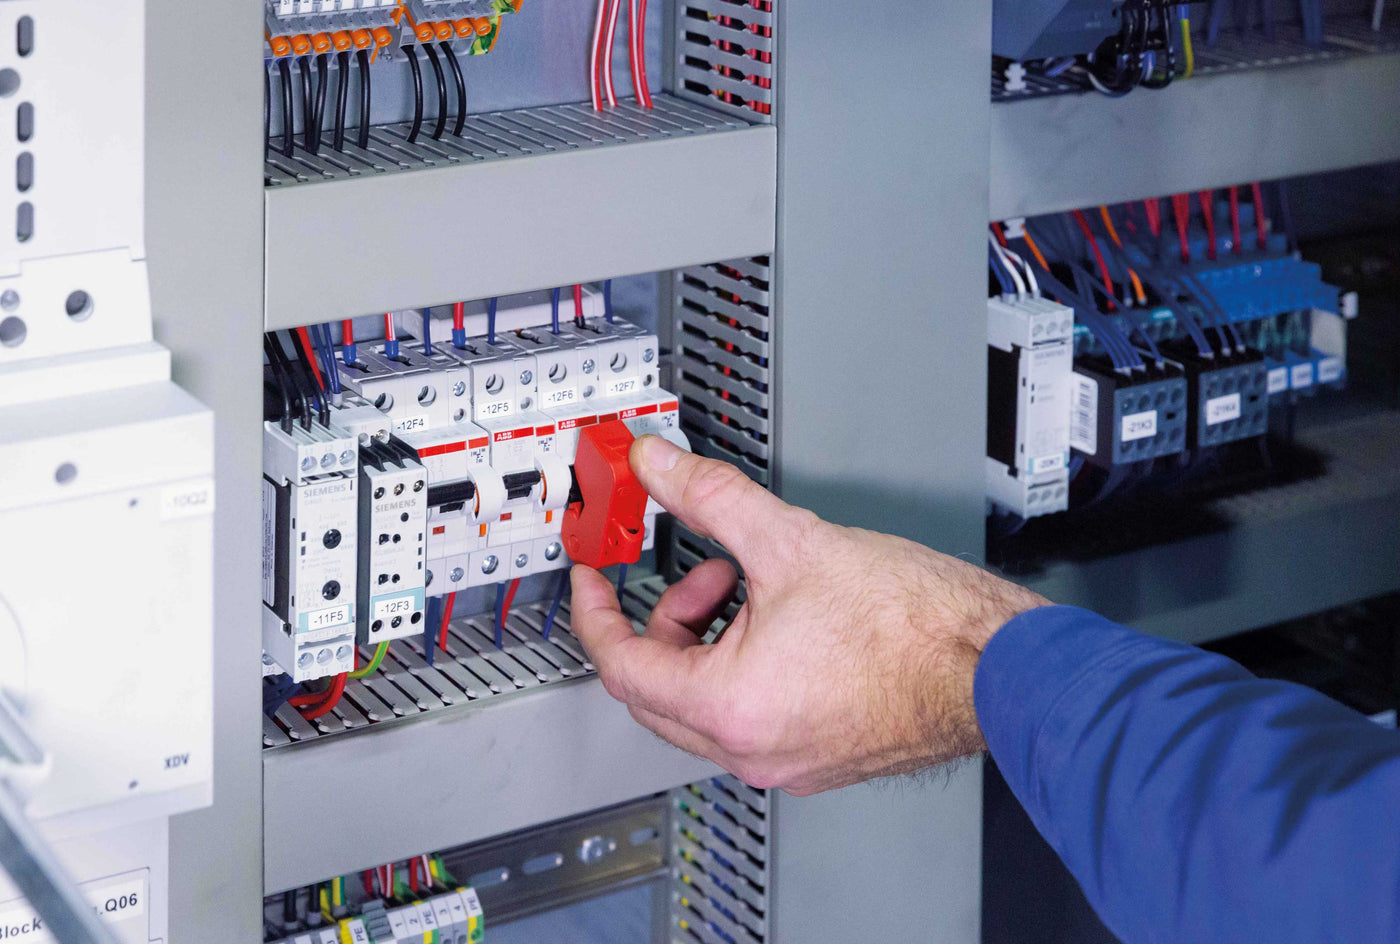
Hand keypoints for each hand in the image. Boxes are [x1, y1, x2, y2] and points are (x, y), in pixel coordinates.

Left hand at [569, 435, 1047, 795]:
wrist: (998, 669)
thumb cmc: (918, 627)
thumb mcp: (793, 541)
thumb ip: (709, 497)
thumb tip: (659, 467)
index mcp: (730, 706)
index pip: (622, 663)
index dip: (595, 611)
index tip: (592, 582)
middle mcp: (751, 748)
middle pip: (657, 690)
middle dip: (662, 621)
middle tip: (693, 572)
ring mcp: (786, 760)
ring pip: (705, 704)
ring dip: (709, 639)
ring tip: (754, 587)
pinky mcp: (819, 756)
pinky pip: (751, 715)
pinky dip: (745, 667)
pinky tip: (787, 622)